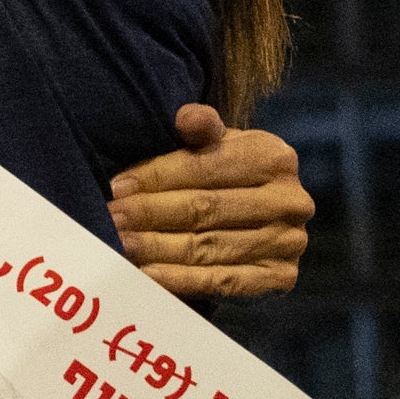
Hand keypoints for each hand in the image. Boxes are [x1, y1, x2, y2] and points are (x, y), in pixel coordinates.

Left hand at [111, 106, 310, 297]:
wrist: (267, 216)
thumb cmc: (232, 174)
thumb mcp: (222, 143)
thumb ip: (202, 128)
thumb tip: (186, 117)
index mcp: (274, 158)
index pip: (204, 168)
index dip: (156, 177)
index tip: (115, 187)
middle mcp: (289, 201)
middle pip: (204, 208)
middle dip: (149, 214)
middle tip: (110, 219)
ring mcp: (288, 242)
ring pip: (208, 247)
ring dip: (157, 248)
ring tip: (120, 246)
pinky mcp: (280, 277)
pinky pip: (222, 280)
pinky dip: (182, 279)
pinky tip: (148, 275)